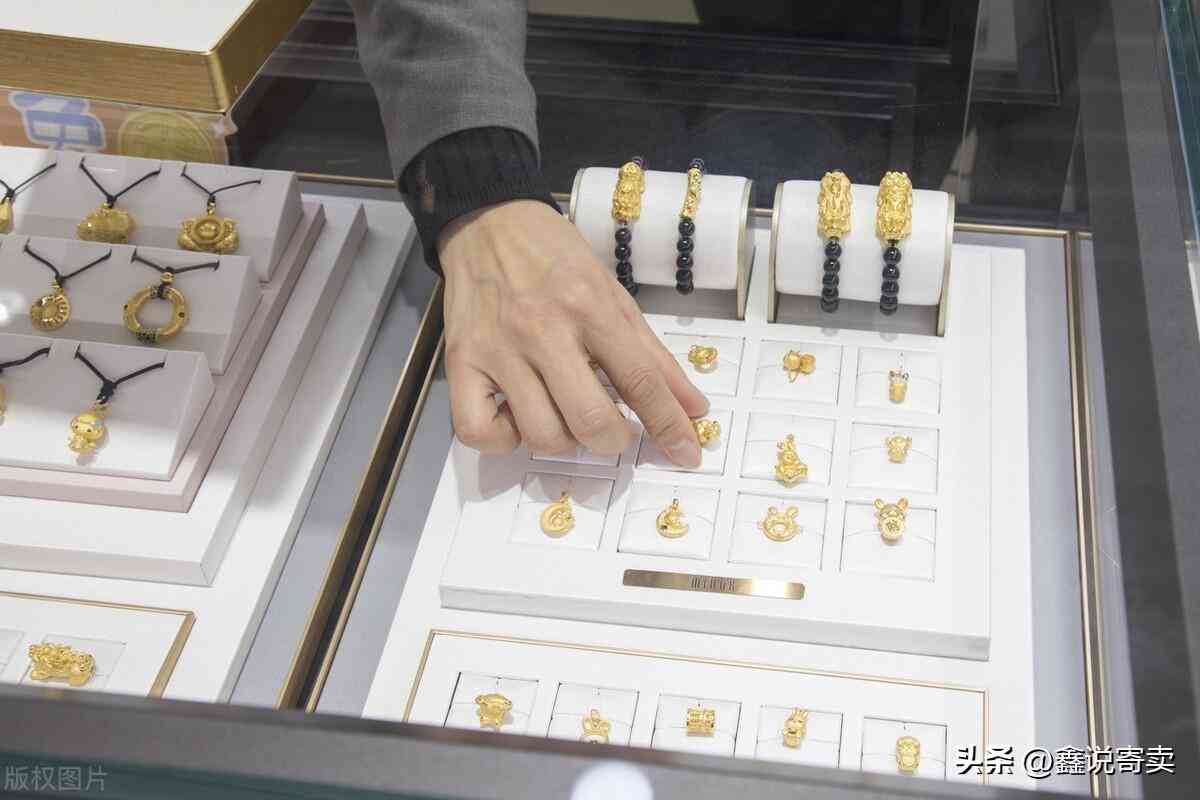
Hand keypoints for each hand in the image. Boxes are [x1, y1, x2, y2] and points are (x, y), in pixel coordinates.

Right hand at [439, 200, 708, 465]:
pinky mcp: (459, 363)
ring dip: (563, 441)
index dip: (670, 425)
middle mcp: (543, 330)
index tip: (687, 453)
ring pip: (541, 434)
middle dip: (614, 440)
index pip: (640, 381)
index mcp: (590, 308)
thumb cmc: (555, 260)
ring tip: (563, 415)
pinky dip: (503, 441)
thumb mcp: (614, 295)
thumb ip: (654, 355)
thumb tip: (694, 407)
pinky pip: (476, 432)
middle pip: (590, 420)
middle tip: (613, 428)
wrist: (488, 222)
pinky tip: (516, 419)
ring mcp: (497, 350)